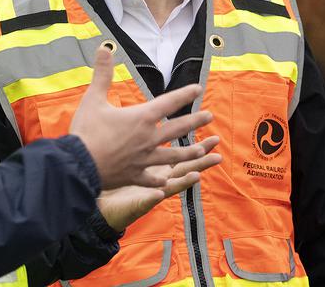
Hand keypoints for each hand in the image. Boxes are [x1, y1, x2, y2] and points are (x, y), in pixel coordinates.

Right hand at [70, 46, 215, 189]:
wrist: (77, 166)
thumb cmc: (86, 131)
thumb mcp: (93, 99)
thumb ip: (102, 74)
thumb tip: (104, 48)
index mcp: (142, 118)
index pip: (169, 102)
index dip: (185, 94)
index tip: (198, 89)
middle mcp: (148, 139)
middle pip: (178, 129)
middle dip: (195, 121)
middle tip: (210, 116)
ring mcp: (144, 160)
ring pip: (173, 156)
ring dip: (189, 152)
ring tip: (202, 150)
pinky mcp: (134, 176)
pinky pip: (151, 179)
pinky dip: (159, 181)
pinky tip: (166, 183)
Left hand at [97, 136, 220, 231]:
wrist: (107, 209)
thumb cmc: (120, 183)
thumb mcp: (136, 161)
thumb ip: (145, 139)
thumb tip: (151, 116)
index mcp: (161, 169)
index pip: (183, 156)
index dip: (199, 148)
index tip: (216, 139)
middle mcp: (161, 182)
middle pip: (185, 168)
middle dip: (202, 160)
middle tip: (217, 153)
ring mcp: (151, 194)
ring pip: (172, 186)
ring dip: (184, 181)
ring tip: (197, 175)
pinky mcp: (136, 205)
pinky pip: (144, 201)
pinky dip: (152, 197)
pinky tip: (159, 193)